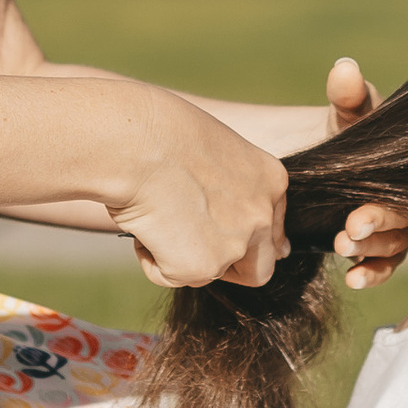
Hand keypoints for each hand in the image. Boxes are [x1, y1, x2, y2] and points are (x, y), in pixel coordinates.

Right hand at [105, 84, 289, 294]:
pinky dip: (151, 259)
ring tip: (154, 217)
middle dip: (231, 269)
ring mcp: (234, 244)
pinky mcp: (201, 266)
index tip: (228, 241)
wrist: (137, 143)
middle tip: (194, 252)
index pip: (271, 228)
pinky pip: (170, 275)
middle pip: (259, 267)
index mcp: (270, 180)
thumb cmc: (161, 132)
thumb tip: (214, 214)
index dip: (248, 239)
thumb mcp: (212, 152)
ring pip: (208, 273)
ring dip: (181, 255)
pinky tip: (142, 225)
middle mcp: (261, 215)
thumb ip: (227, 185)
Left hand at [323, 55, 407, 290]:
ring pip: (395, 247)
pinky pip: (380, 267)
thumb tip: (344, 69)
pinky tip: (350, 278)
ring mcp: (399, 231)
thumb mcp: (349, 112)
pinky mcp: (377, 250)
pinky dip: (368, 274)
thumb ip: (349, 95)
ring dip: (371, 249)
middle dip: (383, 224)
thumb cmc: (354, 131)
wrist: (332, 159)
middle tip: (352, 225)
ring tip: (342, 245)